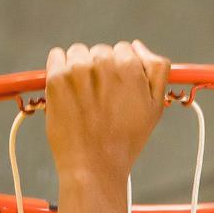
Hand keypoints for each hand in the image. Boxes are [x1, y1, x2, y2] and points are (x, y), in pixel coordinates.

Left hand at [45, 41, 170, 181]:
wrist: (94, 167)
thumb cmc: (125, 140)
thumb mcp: (156, 106)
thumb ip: (157, 69)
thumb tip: (138, 46)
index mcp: (130, 66)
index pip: (123, 50)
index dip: (120, 71)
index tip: (115, 92)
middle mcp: (104, 62)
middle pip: (100, 51)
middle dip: (99, 70)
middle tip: (99, 100)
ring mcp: (78, 69)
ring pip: (78, 52)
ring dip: (79, 68)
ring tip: (83, 98)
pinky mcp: (57, 79)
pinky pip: (56, 57)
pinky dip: (59, 69)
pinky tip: (67, 93)